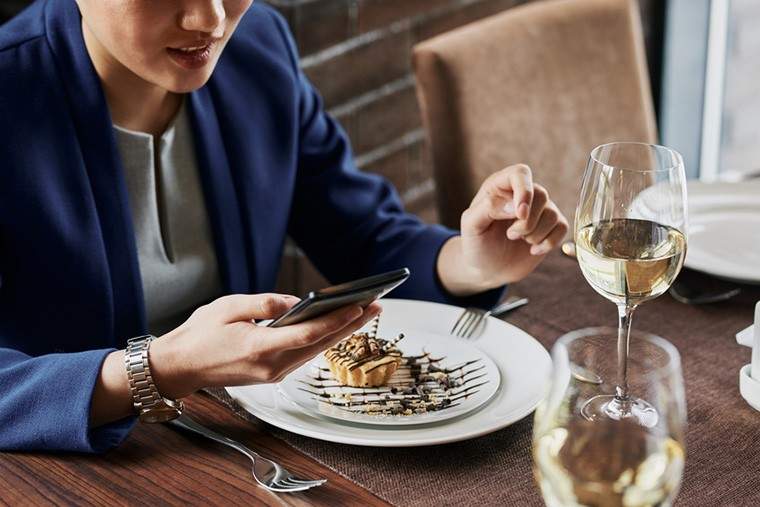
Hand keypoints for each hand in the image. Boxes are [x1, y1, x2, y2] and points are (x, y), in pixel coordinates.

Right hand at [149, 293, 381, 398]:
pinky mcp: (271, 375)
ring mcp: (272, 374)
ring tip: (363, 312)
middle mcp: (271, 367)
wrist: (179, 367)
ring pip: (315, 352)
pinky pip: (303, 355)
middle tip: (377, 306)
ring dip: (339, 332)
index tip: (361, 306)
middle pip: (320, 344)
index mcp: (259, 348)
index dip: (337, 320)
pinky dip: (321, 339)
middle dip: (351, 325)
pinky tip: (334, 325)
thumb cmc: (199, 334)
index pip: (308, 334)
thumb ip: (265, 304)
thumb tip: (298, 303)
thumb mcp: (228, 306)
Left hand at [437, 164, 568, 294]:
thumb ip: (488, 209)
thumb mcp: (471, 226)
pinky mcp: (550, 227)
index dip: (524, 191)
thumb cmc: (476, 244)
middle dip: (527, 222)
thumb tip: (515, 206)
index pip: (520, 173)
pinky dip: (549, 242)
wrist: (488, 269)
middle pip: (541, 195)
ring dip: (536, 234)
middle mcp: (521, 194)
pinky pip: (563, 227)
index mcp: (499, 187)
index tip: (520, 214)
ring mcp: (538, 210)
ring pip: (553, 213)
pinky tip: (533, 250)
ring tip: (519, 241)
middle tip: (510, 235)